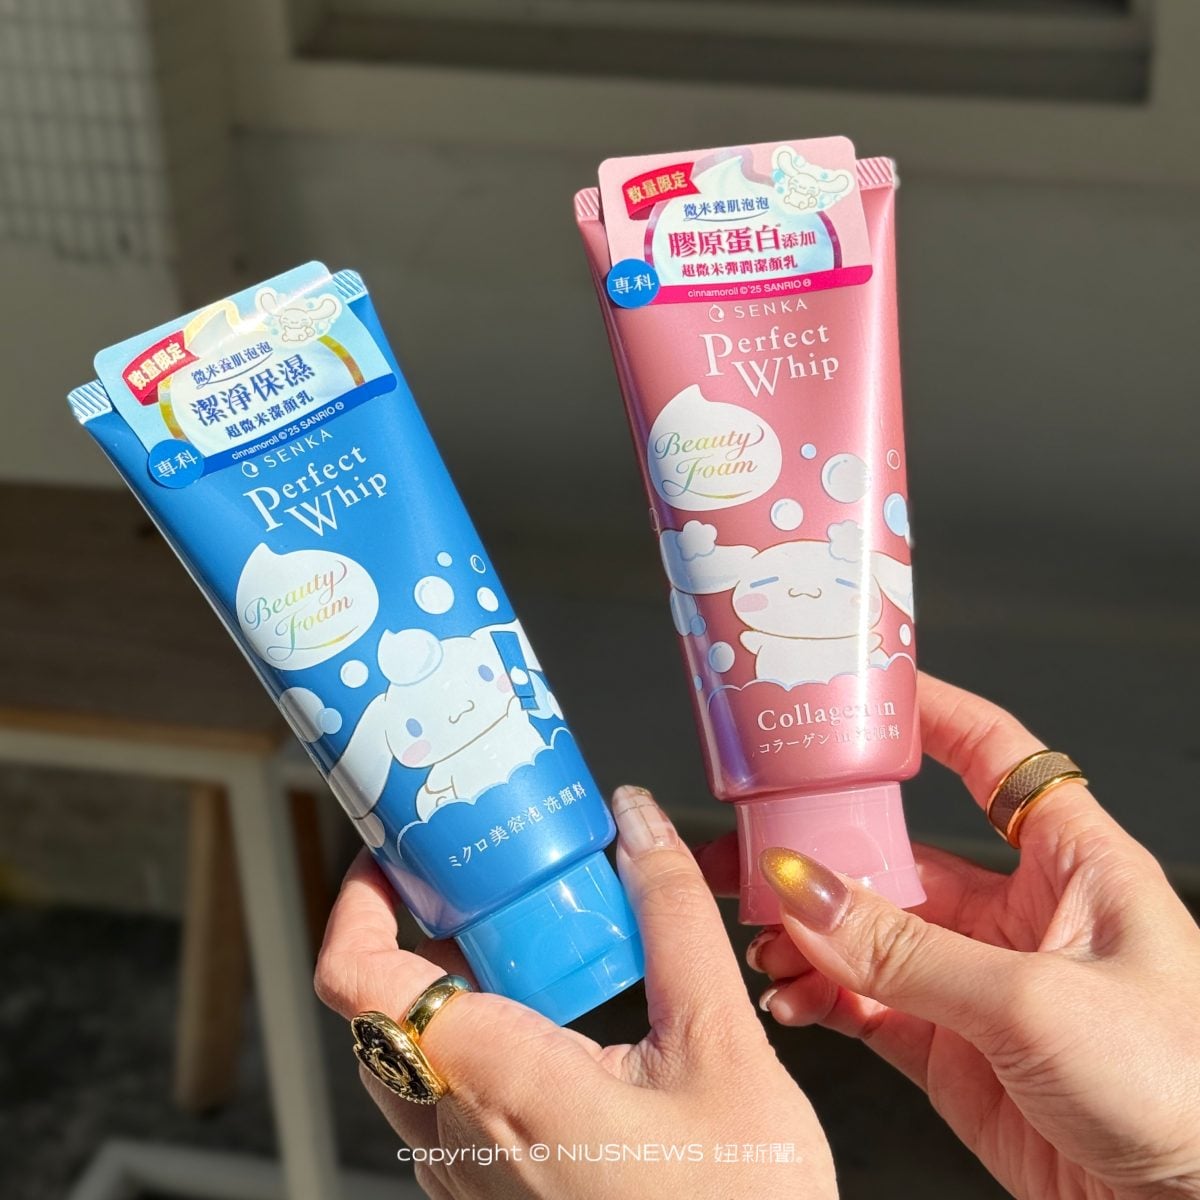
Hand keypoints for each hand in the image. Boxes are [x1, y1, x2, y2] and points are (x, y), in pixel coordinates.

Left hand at [315, 785, 835, 1199]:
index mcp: (493, 1086)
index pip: (354, 979)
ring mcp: (473, 1182)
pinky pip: (450, 1103)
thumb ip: (672, 919)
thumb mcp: (721, 1045)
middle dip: (418, 930)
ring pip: (414, 1058)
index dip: (358, 899)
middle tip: (479, 880)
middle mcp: (458, 1141)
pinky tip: (553, 1016)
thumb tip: (639, 823)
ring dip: (449, 986)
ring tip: (523, 936)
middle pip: (380, 1009)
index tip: (397, 852)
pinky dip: (478, 1039)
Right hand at [697, 674, 1199, 1199]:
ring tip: (766, 941)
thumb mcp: (1036, 1001)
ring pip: (869, 932)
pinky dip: (818, 995)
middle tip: (756, 846)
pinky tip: (791, 995)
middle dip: (824, 847)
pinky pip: (865, 1003)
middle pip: (901, 848)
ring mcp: (980, 981)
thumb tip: (804, 892)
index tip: (859, 691)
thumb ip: (906, 951)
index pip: (992, 755)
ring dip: (810, 932)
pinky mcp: (952, 1049)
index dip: (928, 713)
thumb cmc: (1184, 1091)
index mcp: (1073, 862)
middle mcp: (1022, 912)